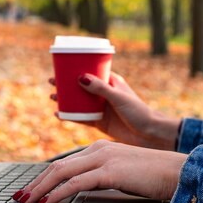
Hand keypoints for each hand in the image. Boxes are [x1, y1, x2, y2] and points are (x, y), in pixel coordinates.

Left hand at [14, 140, 186, 202]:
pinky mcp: (111, 172)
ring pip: (61, 173)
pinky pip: (76, 184)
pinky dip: (58, 194)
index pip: (63, 164)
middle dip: (35, 184)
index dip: (42, 178)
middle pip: (56, 167)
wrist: (180, 172)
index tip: (30, 190)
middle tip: (19, 198)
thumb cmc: (154, 176)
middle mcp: (97, 150)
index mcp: (99, 149)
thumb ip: (101, 177)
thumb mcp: (122, 174)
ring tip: (25, 202)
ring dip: (39, 189)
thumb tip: (82, 191)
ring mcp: (104, 158)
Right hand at [50, 72, 180, 149]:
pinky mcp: (100, 122)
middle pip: (81, 86)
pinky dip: (70, 115)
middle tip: (52, 82)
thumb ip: (100, 88)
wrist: (150, 135)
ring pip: (79, 102)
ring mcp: (101, 108)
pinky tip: (59, 115)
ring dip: (65, 99)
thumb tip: (80, 77)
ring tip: (52, 97)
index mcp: (111, 82)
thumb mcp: (118, 98)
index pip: (90, 71)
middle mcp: (104, 94)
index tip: (61, 67)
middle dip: (66, 83)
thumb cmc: (140, 113)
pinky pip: (81, 117)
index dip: (75, 68)